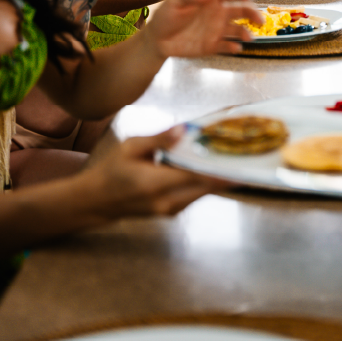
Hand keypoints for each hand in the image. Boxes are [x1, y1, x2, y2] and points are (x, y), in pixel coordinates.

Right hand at [85, 126, 228, 220]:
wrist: (96, 202)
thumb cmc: (111, 170)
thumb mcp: (131, 147)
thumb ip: (159, 139)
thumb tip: (185, 129)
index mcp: (156, 184)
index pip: (197, 176)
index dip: (221, 168)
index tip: (241, 158)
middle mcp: (167, 201)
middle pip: (207, 186)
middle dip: (226, 170)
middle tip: (246, 152)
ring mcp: (170, 209)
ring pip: (203, 192)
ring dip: (218, 175)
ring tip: (234, 155)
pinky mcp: (171, 211)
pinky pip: (195, 194)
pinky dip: (206, 181)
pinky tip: (213, 165)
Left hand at [144, 0, 264, 58]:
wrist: (157, 39)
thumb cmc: (165, 15)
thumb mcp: (174, 0)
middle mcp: (218, 12)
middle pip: (241, 10)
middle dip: (252, 13)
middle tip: (259, 20)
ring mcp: (217, 29)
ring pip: (238, 29)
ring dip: (246, 33)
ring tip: (249, 38)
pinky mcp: (213, 45)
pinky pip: (228, 46)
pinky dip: (234, 47)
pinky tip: (235, 48)